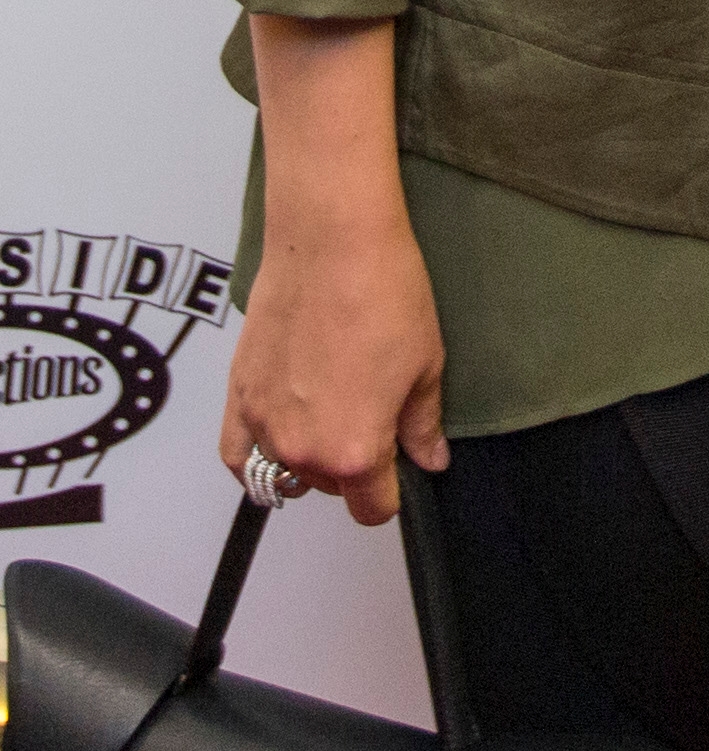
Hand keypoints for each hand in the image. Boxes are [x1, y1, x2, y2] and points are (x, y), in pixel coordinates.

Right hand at [220, 212, 447, 527]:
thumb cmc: (384, 293)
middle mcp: (302, 451)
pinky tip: (275, 436)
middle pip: (330, 486)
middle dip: (352, 463)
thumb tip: (430, 460)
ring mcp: (263, 425)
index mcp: (353, 452)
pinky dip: (254, 457)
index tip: (399, 468)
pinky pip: (236, 455)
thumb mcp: (425, 364)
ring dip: (308, 453)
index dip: (390, 492)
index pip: (372, 509)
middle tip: (370, 412)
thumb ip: (422, 426)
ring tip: (330, 403)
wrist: (332, 241)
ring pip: (288, 471)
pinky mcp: (237, 396)